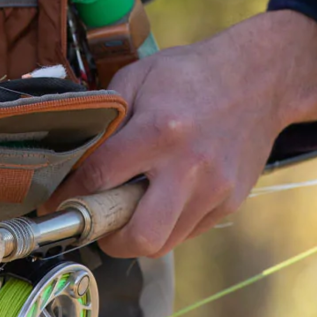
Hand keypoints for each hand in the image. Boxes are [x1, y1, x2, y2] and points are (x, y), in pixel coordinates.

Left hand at [47, 11, 316, 259]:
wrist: (260, 79)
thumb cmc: (192, 74)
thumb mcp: (140, 76)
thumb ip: (107, 118)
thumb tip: (74, 158)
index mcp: (160, 130)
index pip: (100, 178)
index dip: (69, 193)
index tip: (56, 200)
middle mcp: (189, 166)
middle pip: (140, 236)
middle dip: (109, 237)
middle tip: (98, 221)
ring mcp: (215, 189)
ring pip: (165, 242)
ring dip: (138, 234)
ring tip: (128, 210)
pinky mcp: (231, 202)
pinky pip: (189, 231)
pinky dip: (168, 224)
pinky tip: (162, 198)